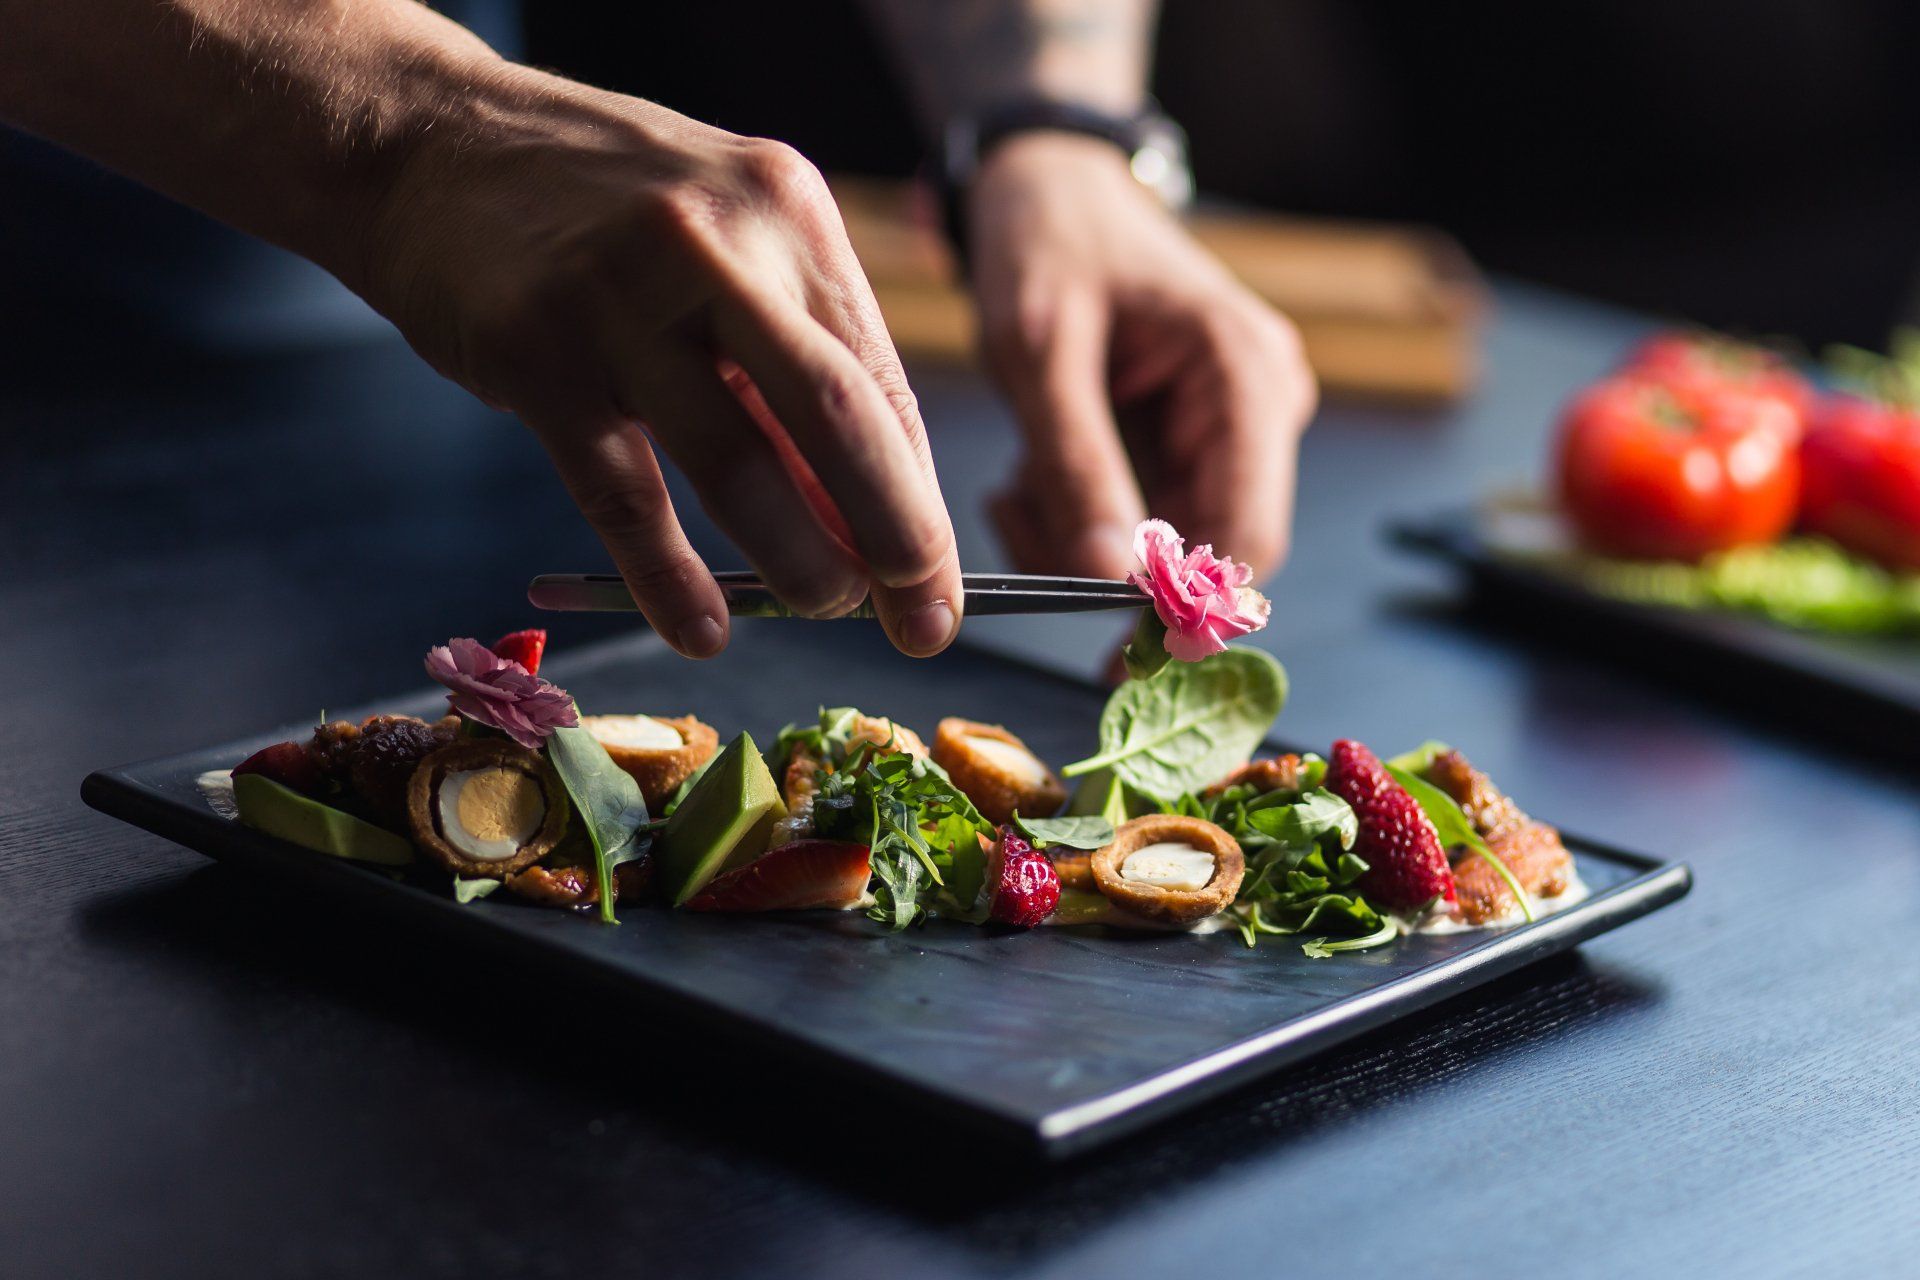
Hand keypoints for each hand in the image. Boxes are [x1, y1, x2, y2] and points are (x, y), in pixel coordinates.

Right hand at [353, 65, 961, 658]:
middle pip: (838, 417)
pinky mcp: (535, 351)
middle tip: (921, 623)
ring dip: (795, 562)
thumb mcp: (720, 240)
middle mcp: (718, 242)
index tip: (936, 583)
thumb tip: (856, 517)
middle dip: (896, 536)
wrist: (427, 142)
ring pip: (738, 464)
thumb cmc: (598, 210)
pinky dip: (670, 577)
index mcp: (786, 210)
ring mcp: (621, 295)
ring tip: (819, 609)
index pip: (881, 380)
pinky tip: (701, 629)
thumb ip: (783, 361)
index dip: (919, 497)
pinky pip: (623, 494)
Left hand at [967, 133, 1316, 580]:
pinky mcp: (1184, 447)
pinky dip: (1074, 520)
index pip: (1249, 535)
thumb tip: (1109, 579)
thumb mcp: (1040, 353)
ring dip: (1076, 542)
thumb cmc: (1048, 244)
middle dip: (1106, 565)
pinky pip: (1136, 524)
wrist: (1045, 189)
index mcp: (1245, 377)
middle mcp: (1256, 411)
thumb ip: (1077, 467)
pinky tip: (1029, 477)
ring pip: (1160, 550)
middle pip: (1203, 553)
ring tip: (1013, 486)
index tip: (1103, 642)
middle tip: (1017, 523)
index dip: (1185, 605)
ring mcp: (1225, 433)